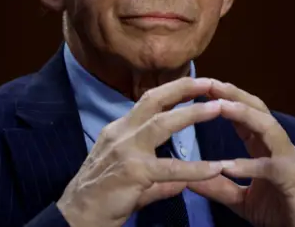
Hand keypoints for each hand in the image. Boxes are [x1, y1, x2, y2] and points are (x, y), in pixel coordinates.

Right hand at [56, 78, 225, 226]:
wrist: (76, 218)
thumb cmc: (100, 199)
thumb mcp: (130, 179)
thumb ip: (158, 179)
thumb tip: (181, 182)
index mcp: (119, 130)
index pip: (148, 101)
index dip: (173, 90)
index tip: (196, 83)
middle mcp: (121, 133)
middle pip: (154, 100)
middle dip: (183, 88)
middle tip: (210, 82)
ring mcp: (126, 151)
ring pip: (161, 124)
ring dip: (192, 114)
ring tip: (218, 108)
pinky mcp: (133, 172)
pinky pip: (171, 169)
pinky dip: (195, 168)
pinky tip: (215, 168)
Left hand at [189, 81, 294, 226]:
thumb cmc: (280, 210)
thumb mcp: (241, 198)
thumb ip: (218, 186)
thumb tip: (188, 179)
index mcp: (264, 146)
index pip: (244, 114)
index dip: (225, 98)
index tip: (201, 87)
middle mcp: (277, 145)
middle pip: (257, 110)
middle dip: (234, 94)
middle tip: (210, 83)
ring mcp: (288, 159)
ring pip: (268, 128)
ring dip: (245, 115)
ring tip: (221, 107)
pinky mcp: (293, 179)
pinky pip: (271, 168)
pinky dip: (249, 165)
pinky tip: (227, 165)